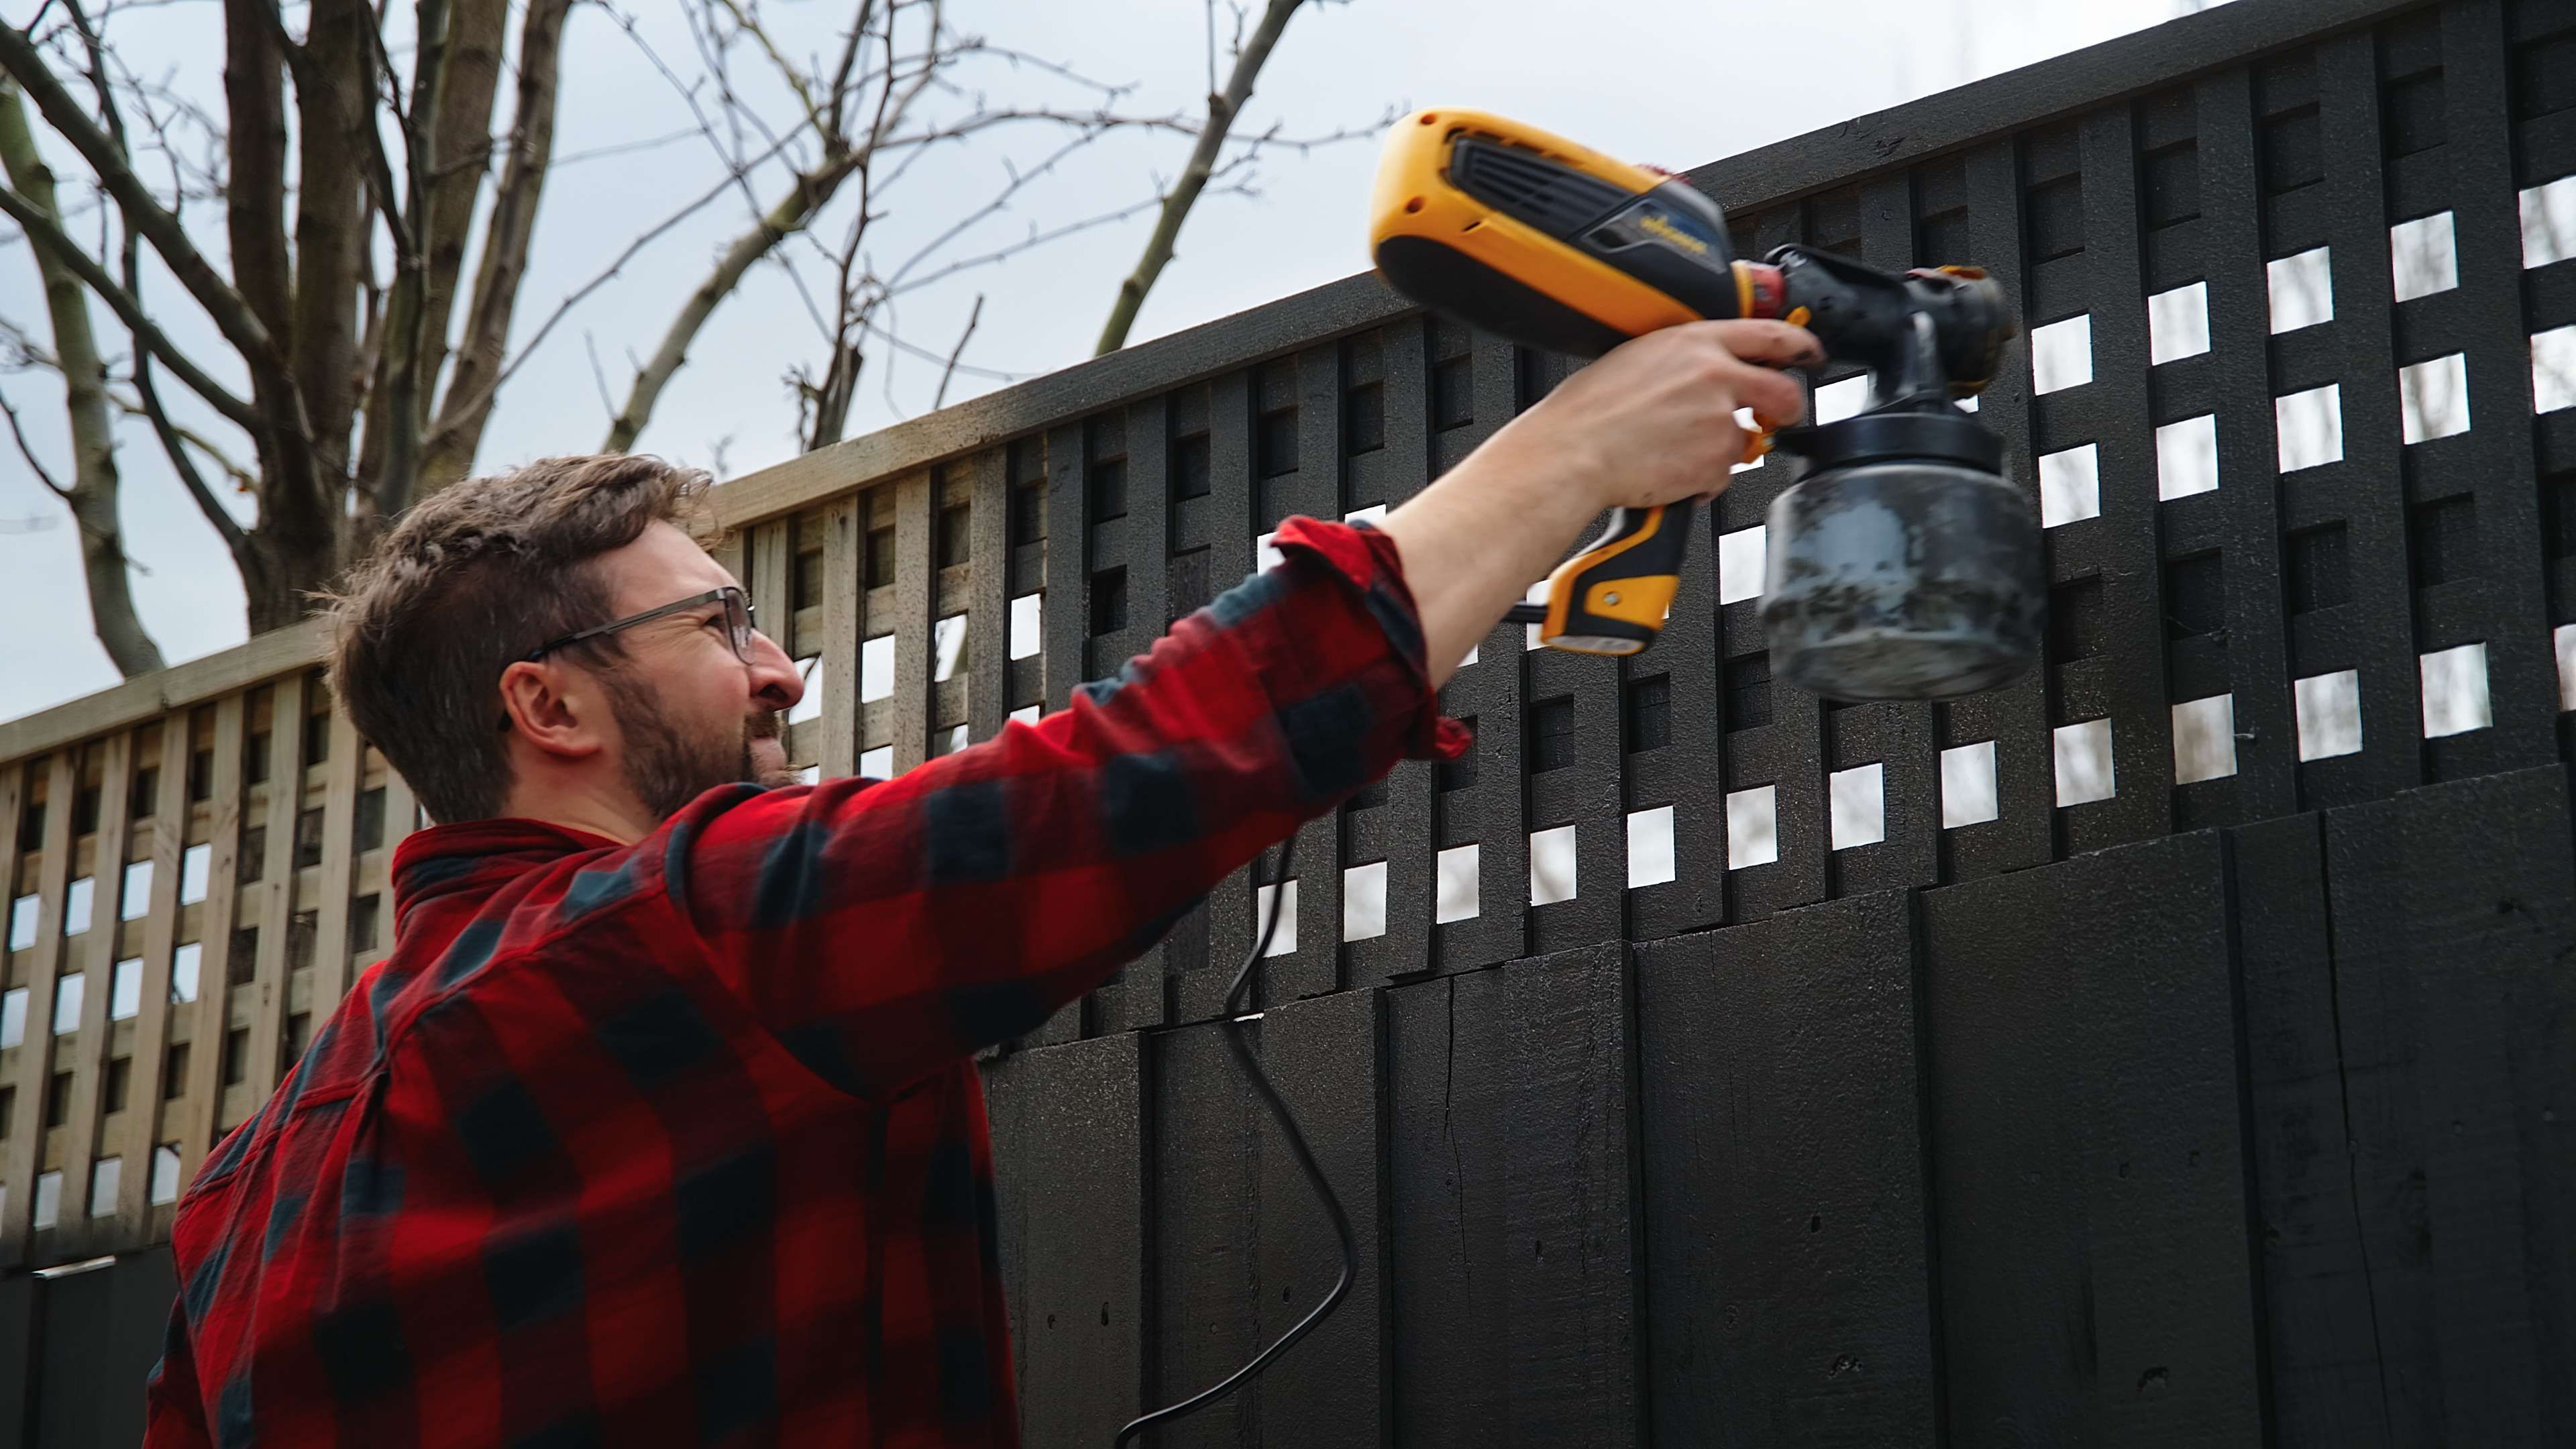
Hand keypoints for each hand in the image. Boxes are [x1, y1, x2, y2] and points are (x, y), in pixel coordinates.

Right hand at [1375, 317, 1821, 685]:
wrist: (1570, 454)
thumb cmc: (1586, 411)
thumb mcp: (1637, 357)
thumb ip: (1683, 358)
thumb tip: (1708, 366)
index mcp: (1695, 342)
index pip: (1771, 334)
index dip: (1800, 344)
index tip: (1809, 351)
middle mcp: (1715, 376)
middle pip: (1784, 390)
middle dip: (1788, 407)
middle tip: (1777, 415)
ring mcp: (1718, 421)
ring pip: (1748, 438)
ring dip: (1724, 449)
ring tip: (1677, 450)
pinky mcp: (1714, 462)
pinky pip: (1723, 475)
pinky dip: (1703, 479)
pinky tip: (1667, 469)